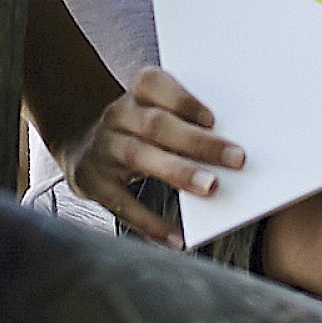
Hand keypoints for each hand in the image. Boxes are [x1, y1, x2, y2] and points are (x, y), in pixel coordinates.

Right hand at [62, 67, 243, 244]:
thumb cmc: (140, 131)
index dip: (183, 100)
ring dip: (177, 172)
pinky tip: (177, 239)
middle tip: (236, 158)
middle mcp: (117, 115)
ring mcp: (103, 149)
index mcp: (136, 92)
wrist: (85, 149)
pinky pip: (122, 205)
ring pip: (140, 156)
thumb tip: (229, 147)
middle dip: (196, 141)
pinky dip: (151, 223)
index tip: (214, 119)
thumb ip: (185, 123)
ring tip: (210, 187)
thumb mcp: (155, 114)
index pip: (154, 84)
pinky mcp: (93, 184)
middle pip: (155, 124)